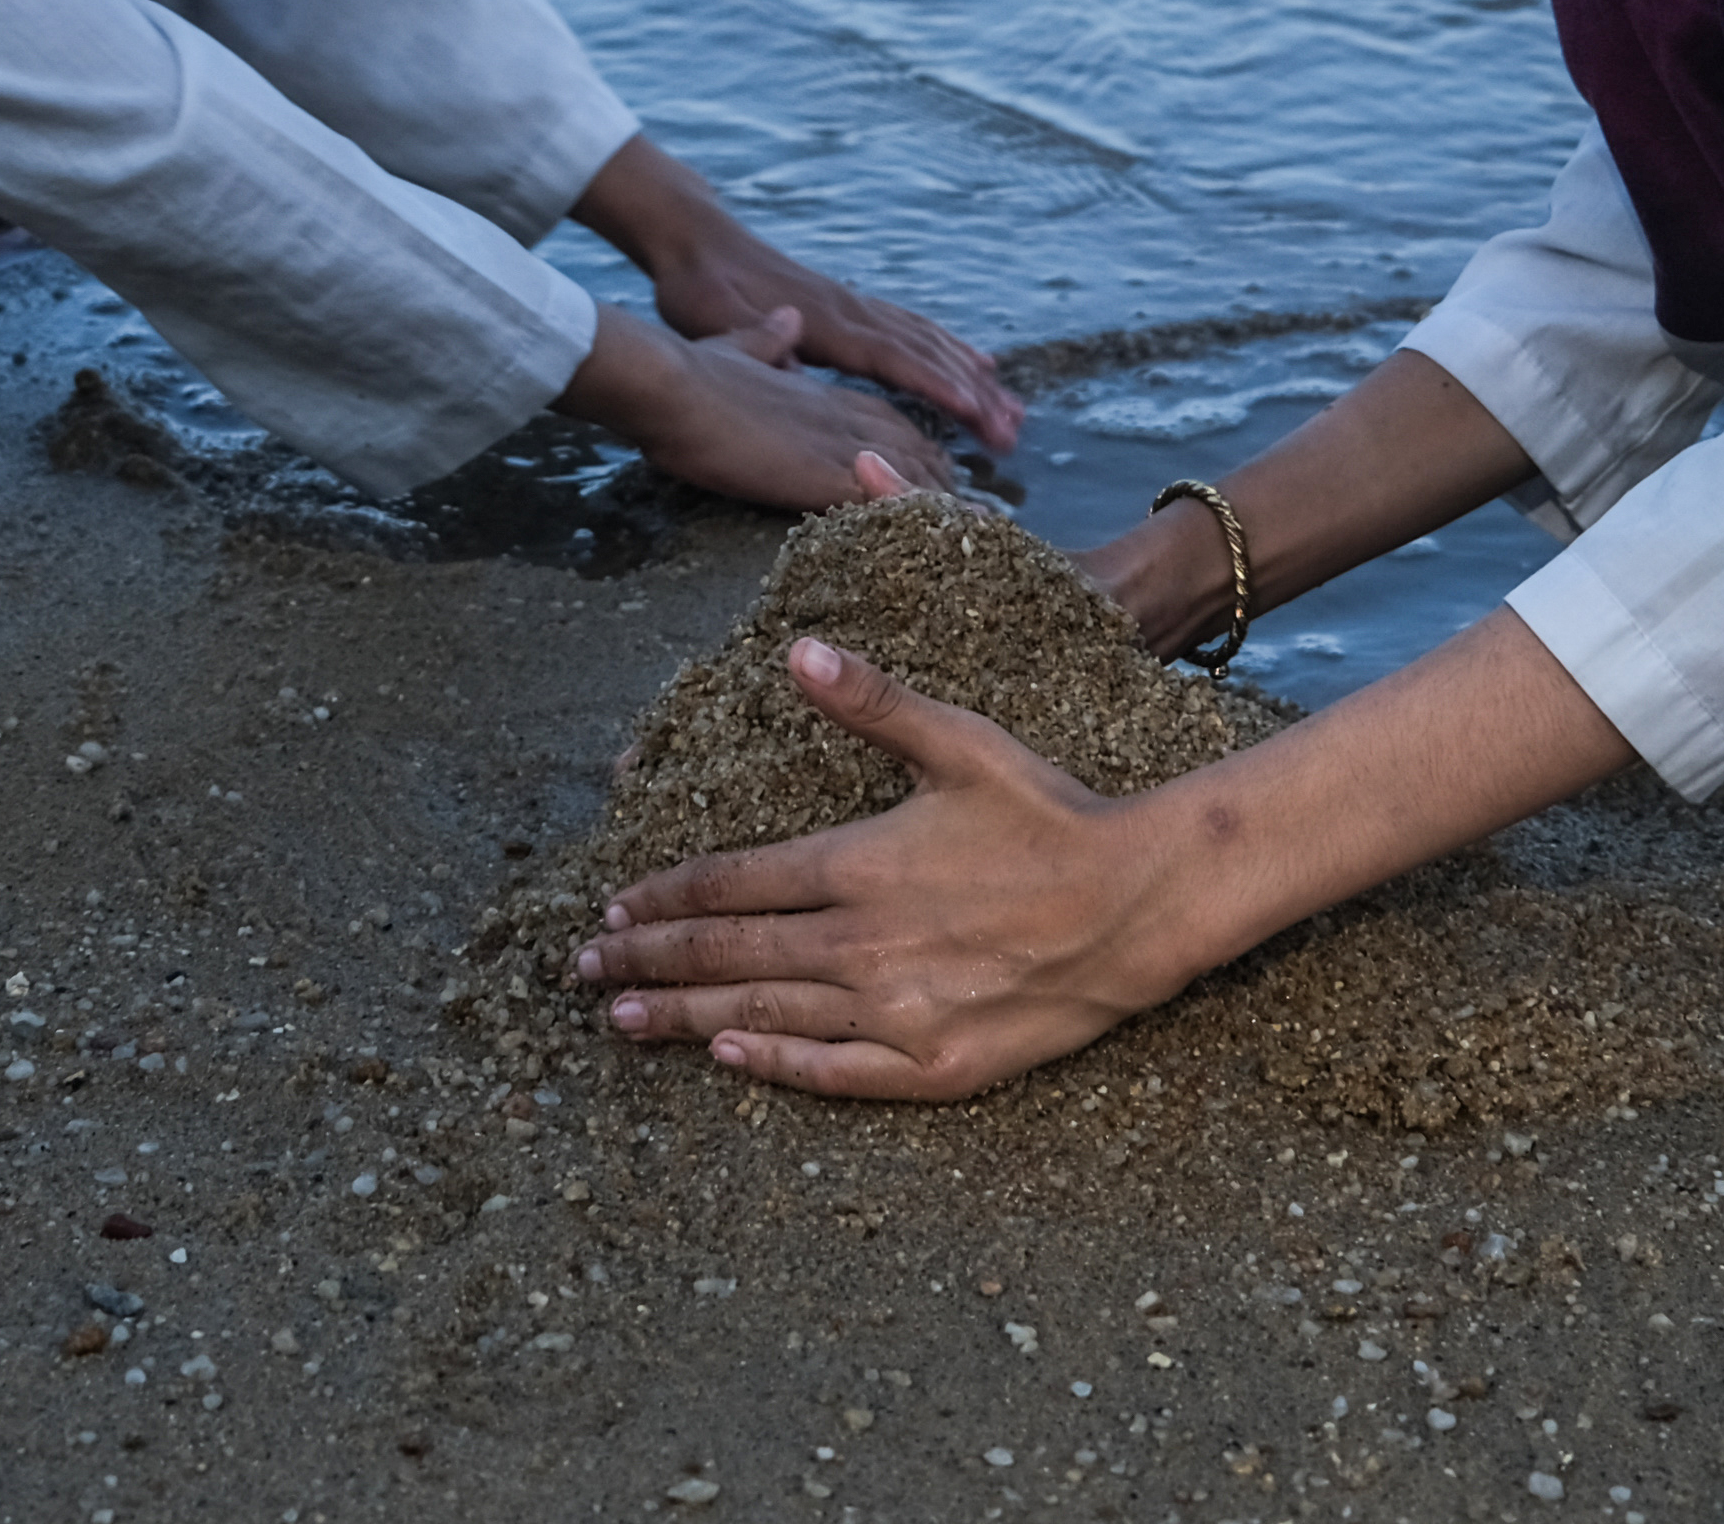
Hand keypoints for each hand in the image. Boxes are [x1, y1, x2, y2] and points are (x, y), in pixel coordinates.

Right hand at [566, 307, 957, 508]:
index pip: (886, 420)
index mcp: (819, 393)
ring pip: (914, 470)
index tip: (944, 468)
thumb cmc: (687, 373)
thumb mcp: (735, 348)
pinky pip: (889, 497)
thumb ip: (765, 341)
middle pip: (915, 445)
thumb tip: (787, 323)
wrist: (670, 382)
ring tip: (992, 529)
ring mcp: (838, 440)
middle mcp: (840, 413)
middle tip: (992, 510)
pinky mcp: (825, 470)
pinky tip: (949, 538)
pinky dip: (924, 516)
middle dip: (950, 477)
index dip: (917, 445)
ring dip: (952, 500)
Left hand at [575, 137, 1026, 455]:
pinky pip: (915, 329)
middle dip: (974, 392)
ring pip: (929, 340)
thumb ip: (753, 342)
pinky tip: (976, 364)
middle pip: (926, 352)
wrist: (698, 241)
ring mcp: (856, 305)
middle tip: (1013, 432)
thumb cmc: (698, 289)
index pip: (890, 357)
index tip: (975, 410)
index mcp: (821, 322)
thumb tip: (793, 368)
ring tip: (1013, 408)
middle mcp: (851, 310)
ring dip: (973, 375)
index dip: (934, 384)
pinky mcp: (852, 306)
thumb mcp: (711, 322)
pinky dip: (952, 348)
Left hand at [576, 636, 1196, 1097]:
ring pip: (764, 1014)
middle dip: (649, 959)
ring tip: (621, 1020)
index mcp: (858, 866)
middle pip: (729, 953)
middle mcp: (862, 945)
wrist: (1139, 904)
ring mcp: (895, 1013)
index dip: (664, 895)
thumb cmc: (1049, 816)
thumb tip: (797, 650)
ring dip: (684, 1016)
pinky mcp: (934, 1067)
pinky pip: (833, 1073)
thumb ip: (873, 704)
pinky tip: (727, 1058)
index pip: (732, 883)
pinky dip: (773, 1064)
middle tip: (584, 969)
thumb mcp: (961, 743)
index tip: (612, 906)